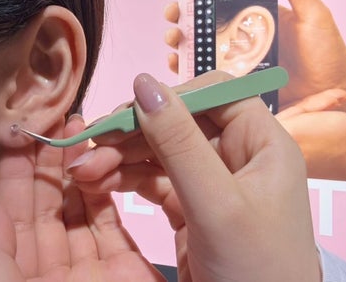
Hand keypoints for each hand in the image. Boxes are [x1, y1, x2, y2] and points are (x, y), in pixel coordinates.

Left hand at [0, 115, 163, 281]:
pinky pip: (111, 221)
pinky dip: (107, 191)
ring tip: (81, 135)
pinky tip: (103, 165)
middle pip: (48, 203)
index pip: (13, 213)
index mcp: (16, 274)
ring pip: (80, 206)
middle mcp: (50, 266)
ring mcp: (90, 265)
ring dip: (80, 169)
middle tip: (57, 124)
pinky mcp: (125, 265)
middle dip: (50, 161)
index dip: (17, 173)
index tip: (21, 135)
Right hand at [70, 71, 320, 281]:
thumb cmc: (255, 268)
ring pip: (162, 152)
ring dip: (122, 157)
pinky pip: (156, 181)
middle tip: (90, 145)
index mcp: (261, 142)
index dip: (170, 98)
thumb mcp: (216, 202)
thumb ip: (179, 142)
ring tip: (84, 171)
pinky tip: (99, 183)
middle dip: (134, 133)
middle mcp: (239, 155)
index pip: (214, 95)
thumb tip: (144, 82)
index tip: (126, 112)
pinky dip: (127, 180)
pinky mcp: (192, 207)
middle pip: (180, 123)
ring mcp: (213, 182)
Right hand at [162, 0, 345, 133]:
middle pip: (202, 20)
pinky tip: (178, 65)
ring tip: (173, 37)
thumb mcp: (314, 15)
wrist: (334, 89)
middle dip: (180, 14)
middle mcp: (242, 35)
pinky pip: (208, 76)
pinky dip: (189, 69)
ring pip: (200, 46)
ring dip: (180, 40)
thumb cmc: (327, 51)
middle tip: (171, 13)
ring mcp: (237, 60)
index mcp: (255, 14)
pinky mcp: (237, 84)